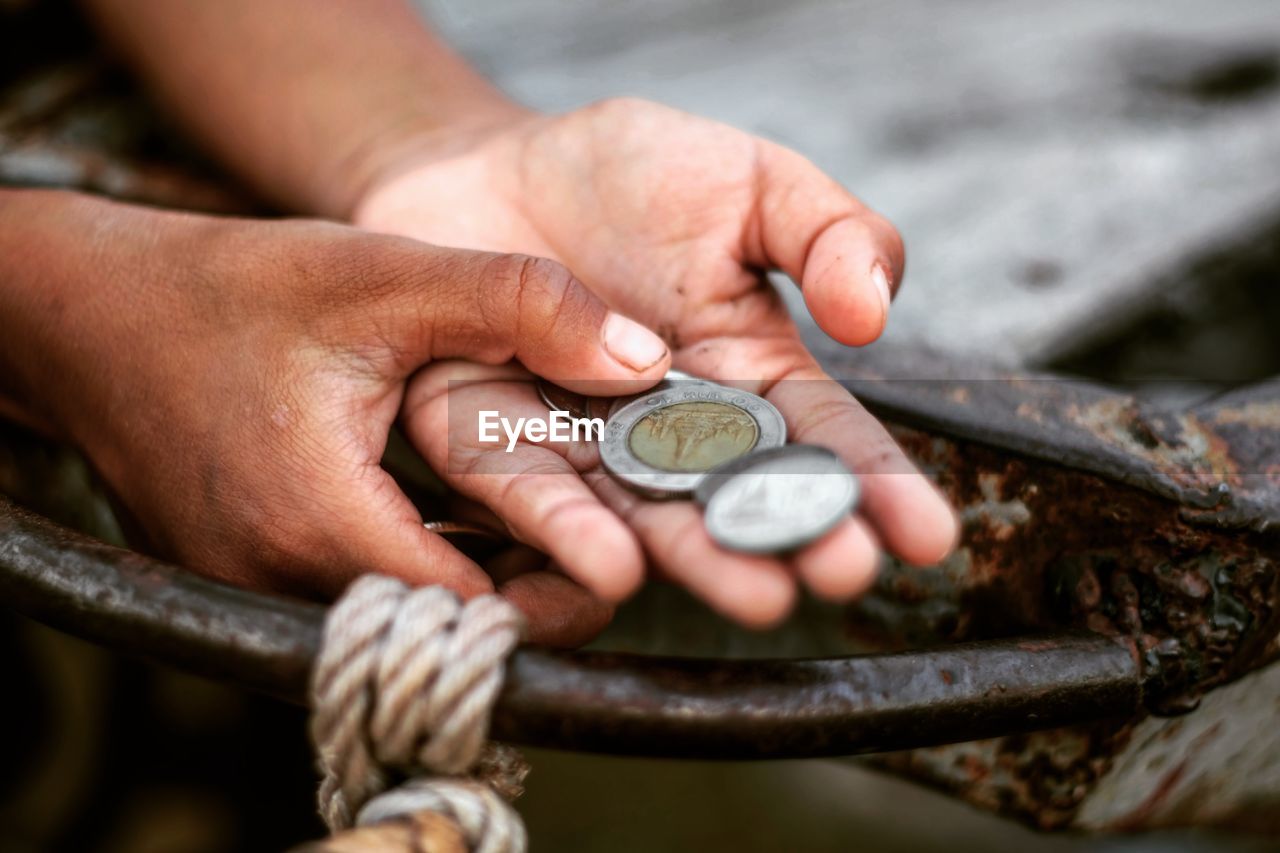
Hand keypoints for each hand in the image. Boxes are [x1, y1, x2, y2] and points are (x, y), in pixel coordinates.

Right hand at [0, 191, 672, 643]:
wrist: (91, 315)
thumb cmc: (231, 291)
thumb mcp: (387, 277)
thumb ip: (521, 305)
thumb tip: (646, 361)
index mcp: (318, 524)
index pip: (470, 619)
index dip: (559, 595)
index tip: (621, 558)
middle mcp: (280, 584)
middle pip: (444, 627)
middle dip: (533, 592)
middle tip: (601, 538)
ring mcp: (256, 594)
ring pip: (405, 618)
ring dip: (484, 581)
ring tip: (552, 523)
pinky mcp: (249, 584)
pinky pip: (362, 598)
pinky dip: (425, 568)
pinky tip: (470, 518)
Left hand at [354, 98, 958, 626]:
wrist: (495, 168)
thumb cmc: (635, 174)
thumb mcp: (754, 183)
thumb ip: (829, 234)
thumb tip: (873, 314)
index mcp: (752, 373)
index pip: (825, 437)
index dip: (878, 484)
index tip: (930, 537)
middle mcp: (677, 430)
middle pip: (742, 492)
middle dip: (795, 535)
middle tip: (841, 575)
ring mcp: (589, 445)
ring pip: (648, 510)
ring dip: (702, 556)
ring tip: (755, 596)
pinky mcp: (499, 443)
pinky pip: (533, 488)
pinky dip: (570, 528)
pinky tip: (612, 564)